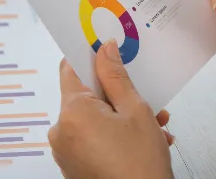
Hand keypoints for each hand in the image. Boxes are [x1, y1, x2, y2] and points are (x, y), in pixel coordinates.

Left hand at [49, 42, 171, 178]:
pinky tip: (143, 141)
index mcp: (72, 112)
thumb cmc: (139, 165)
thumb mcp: (135, 110)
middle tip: (146, 98)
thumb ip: (116, 77)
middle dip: (118, 95)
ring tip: (154, 126)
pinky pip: (92, 138)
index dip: (90, 57)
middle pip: (87, 96)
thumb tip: (105, 50)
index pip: (71, 69)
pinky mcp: (74, 167)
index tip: (107, 50)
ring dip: (122, 117)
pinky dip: (114, 135)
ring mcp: (66, 152)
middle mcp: (61, 132)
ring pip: (94, 119)